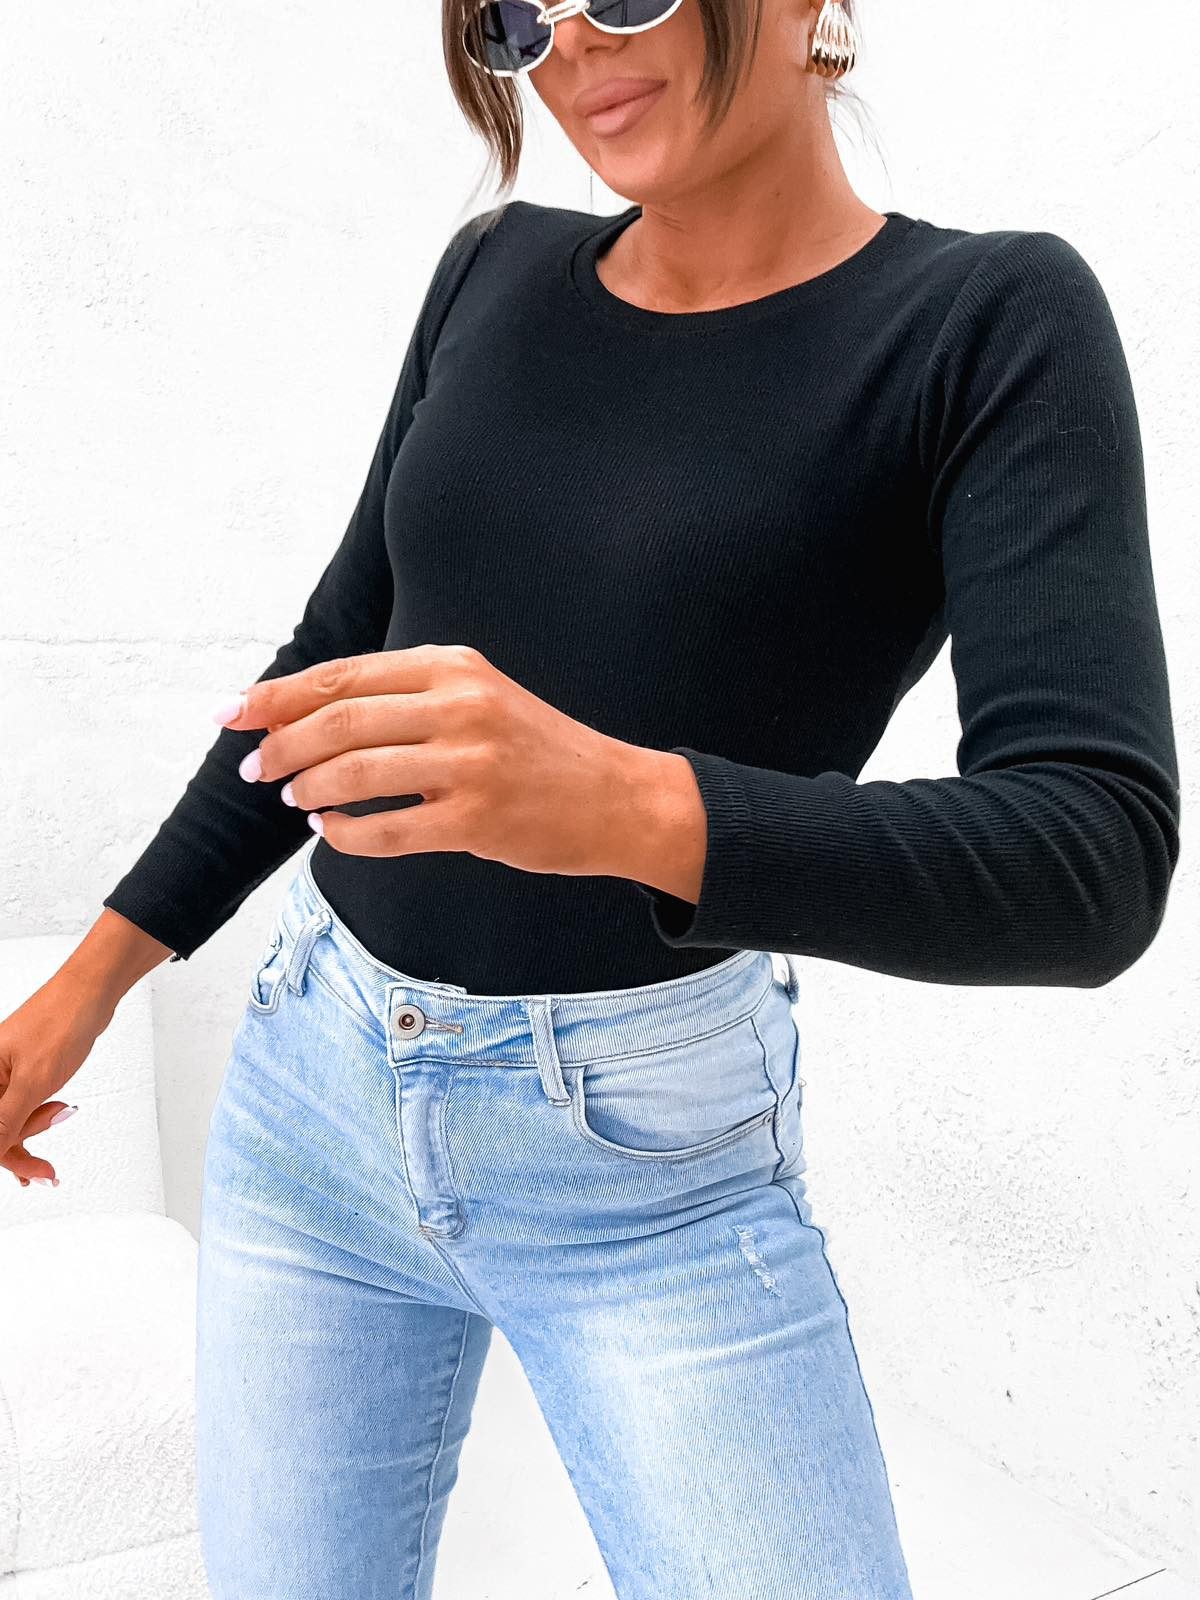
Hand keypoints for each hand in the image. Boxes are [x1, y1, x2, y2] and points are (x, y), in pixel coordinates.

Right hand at [0, 975, 104, 1187]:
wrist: (90, 992)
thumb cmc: (60, 1023)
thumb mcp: (33, 1081)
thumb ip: (5, 1121)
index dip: (5, 1156)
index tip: (29, 1176)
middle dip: (21, 1145)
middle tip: (48, 1167)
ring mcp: (3, 1075)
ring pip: (7, 1122)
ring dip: (33, 1131)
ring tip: (61, 1118)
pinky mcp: (21, 1074)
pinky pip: (21, 1107)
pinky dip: (37, 1119)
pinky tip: (53, 1120)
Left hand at [220, 644, 660, 878]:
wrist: (615, 797)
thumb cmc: (534, 750)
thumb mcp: (476, 697)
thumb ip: (404, 698)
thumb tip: (306, 715)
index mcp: (453, 666)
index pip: (343, 676)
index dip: (277, 696)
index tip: (234, 714)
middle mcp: (460, 706)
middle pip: (338, 721)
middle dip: (281, 746)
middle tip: (254, 768)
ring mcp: (469, 764)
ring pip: (354, 774)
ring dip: (308, 788)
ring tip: (293, 797)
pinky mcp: (476, 821)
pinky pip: (385, 831)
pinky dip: (344, 834)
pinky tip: (332, 830)